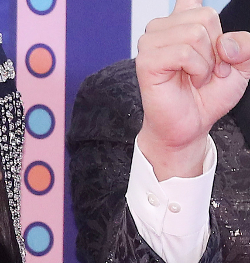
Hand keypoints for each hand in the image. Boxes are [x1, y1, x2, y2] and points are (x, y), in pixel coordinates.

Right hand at [136, 0, 249, 179]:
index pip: (194, 1)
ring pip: (194, 33)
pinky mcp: (146, 62)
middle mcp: (161, 30)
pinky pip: (183, 52)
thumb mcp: (241, 65)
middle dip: (215, 48)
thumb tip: (224, 44)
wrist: (191, 125)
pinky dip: (197, 69)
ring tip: (198, 77)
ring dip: (205, 61)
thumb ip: (244, 44)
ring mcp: (150, 45)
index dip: (214, 26)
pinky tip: (191, 81)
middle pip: (204, 16)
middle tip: (208, 71)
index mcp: (180, 23)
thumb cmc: (207, 95)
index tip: (215, 51)